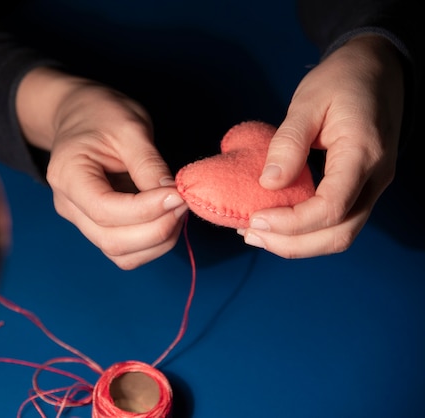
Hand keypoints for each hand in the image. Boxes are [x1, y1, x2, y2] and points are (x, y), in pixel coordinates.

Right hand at [16, 68, 186, 268]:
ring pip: (121, 254)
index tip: (178, 195)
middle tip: (184, 203)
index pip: (105, 209)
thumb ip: (148, 164)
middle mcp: (68, 205)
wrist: (81, 115)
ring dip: (158, 241)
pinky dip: (152, 243)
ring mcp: (81, 220)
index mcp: (67, 175)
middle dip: (157, 229)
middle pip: (112, 241)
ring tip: (178, 210)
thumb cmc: (102, 114)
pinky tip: (167, 218)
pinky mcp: (98, 226)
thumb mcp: (129, 127)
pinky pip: (126, 251)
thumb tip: (174, 197)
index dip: (146, 209)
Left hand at [238, 34, 403, 257]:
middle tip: (250, 235)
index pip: (332, 208)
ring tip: (256, 233)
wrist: (377, 69)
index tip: (256, 220)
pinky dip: (306, 230)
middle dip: (292, 244)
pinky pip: (337, 221)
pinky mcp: (361, 188)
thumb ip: (289, 142)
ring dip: (297, 243)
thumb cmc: (342, 80)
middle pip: (339, 235)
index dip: (292, 223)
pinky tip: (276, 222)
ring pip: (340, 234)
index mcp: (362, 154)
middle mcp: (374, 178)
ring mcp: (371, 186)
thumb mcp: (308, 101)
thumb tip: (269, 183)